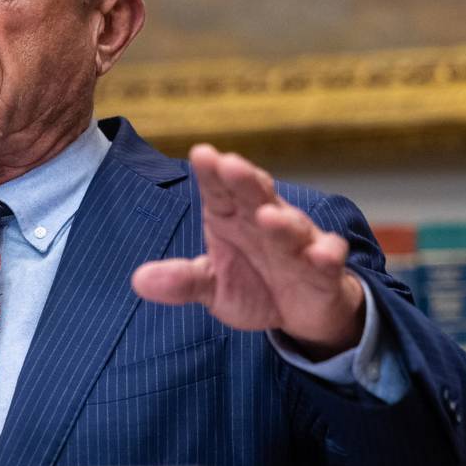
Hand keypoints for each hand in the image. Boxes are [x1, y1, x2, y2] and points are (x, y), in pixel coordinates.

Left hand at [131, 144, 364, 359]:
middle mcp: (265, 220)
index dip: (211, 173)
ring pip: (292, 227)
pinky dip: (327, 255)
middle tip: (229, 164)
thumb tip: (138, 280)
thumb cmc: (253, 284)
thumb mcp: (211, 286)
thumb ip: (181, 280)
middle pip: (255, 195)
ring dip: (282, 221)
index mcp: (233, 217)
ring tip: (268, 216)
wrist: (301, 313)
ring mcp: (297, 243)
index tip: (201, 153)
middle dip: (244, 180)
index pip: (219, 190)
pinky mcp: (324, 269)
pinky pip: (328, 259)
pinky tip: (322, 254)